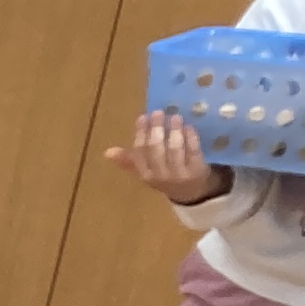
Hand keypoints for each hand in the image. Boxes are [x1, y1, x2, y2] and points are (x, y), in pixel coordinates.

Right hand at [107, 109, 222, 205]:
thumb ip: (129, 160)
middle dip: (156, 129)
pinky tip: (188, 127)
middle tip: (158, 112)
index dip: (141, 133)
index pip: (139, 152)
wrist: (191, 192)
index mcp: (145, 174)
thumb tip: (107, 152)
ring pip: (174, 149)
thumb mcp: (146, 171)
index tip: (143, 117)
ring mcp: (179, 174)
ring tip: (175, 117)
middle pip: (156, 150)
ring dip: (174, 131)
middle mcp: (160, 176)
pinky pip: (193, 151)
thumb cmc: (165, 176)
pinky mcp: (196, 170)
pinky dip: (190, 137)